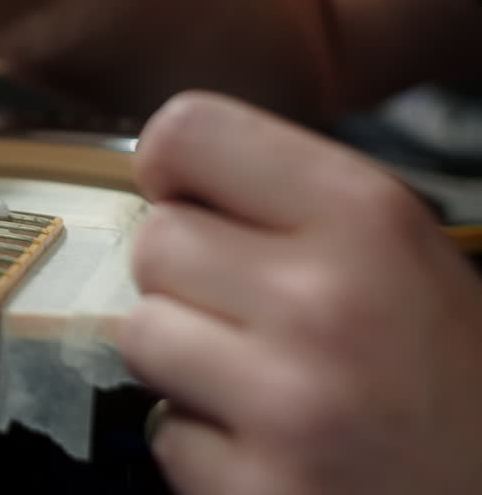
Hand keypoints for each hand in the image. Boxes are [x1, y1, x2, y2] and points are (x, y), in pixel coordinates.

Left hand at [121, 91, 481, 494]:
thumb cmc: (457, 377)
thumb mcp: (407, 255)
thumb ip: (295, 205)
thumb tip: (169, 176)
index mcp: (366, 218)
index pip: (190, 132)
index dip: (172, 166)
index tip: (185, 196)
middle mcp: (322, 302)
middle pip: (153, 242)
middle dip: (186, 277)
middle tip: (249, 315)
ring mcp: (286, 405)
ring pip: (140, 335)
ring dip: (182, 359)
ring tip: (257, 380)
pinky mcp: (256, 488)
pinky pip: (166, 434)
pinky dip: (203, 442)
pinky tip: (270, 445)